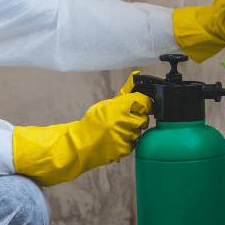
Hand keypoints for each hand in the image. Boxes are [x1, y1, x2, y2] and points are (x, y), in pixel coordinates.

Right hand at [13, 72, 150, 186]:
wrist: (80, 144)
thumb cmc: (92, 123)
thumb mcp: (107, 104)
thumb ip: (125, 93)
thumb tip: (136, 75)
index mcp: (119, 107)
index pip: (143, 102)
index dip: (145, 104)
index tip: (143, 106)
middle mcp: (123, 122)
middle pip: (144, 119)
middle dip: (138, 120)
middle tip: (127, 121)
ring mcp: (124, 137)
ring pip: (138, 133)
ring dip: (131, 132)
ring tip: (117, 131)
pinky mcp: (123, 149)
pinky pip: (133, 145)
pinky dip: (126, 143)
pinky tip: (115, 140)